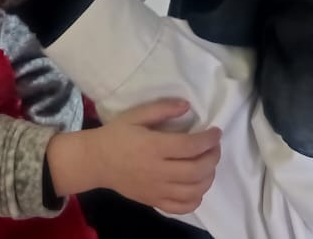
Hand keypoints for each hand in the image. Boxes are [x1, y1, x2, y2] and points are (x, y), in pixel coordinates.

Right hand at [46, 99, 221, 213]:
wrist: (95, 162)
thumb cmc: (116, 135)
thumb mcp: (135, 116)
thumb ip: (162, 109)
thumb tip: (187, 105)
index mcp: (153, 147)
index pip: (190, 146)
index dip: (209, 139)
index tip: (216, 132)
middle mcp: (157, 171)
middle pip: (197, 170)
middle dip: (213, 157)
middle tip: (215, 147)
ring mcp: (156, 189)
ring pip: (194, 191)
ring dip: (208, 178)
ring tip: (208, 165)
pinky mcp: (154, 201)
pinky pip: (182, 207)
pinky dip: (196, 199)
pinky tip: (197, 186)